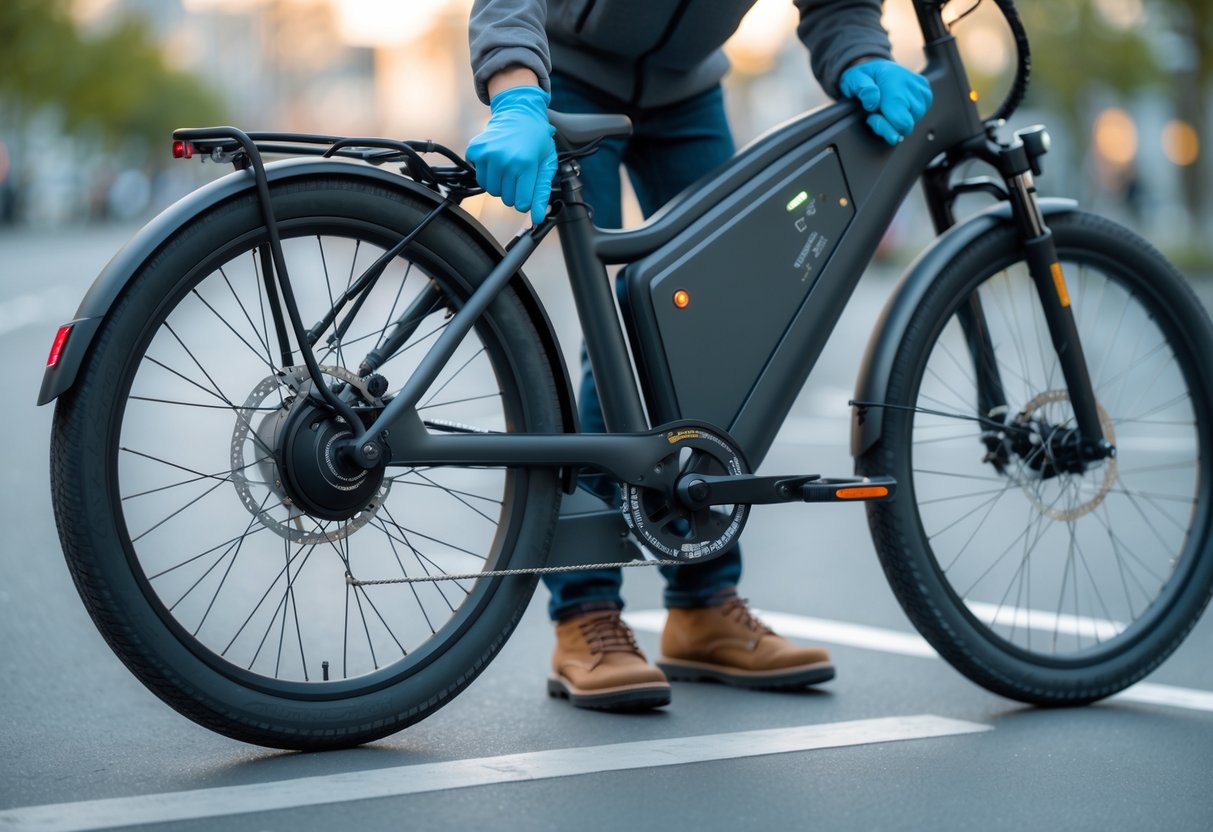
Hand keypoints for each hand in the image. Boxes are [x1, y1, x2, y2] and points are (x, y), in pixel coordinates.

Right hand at [466, 86, 558, 224]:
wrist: (518, 114)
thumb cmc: (536, 140)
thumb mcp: (547, 165)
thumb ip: (542, 193)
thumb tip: (537, 219)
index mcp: (525, 164)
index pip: (521, 203)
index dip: (526, 198)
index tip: (528, 185)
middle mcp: (505, 160)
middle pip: (506, 199)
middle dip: (513, 190)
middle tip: (519, 172)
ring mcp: (488, 155)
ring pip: (491, 190)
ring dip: (500, 184)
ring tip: (508, 166)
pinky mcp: (475, 151)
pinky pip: (480, 177)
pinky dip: (488, 173)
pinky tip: (497, 159)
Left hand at [840, 59, 932, 145]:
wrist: (878, 67)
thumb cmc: (865, 76)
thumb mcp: (853, 79)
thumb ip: (861, 89)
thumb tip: (872, 103)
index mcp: (895, 82)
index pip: (901, 122)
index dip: (884, 126)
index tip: (872, 117)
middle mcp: (913, 86)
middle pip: (908, 124)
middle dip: (890, 125)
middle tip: (878, 112)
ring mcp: (922, 90)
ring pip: (914, 121)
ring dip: (898, 120)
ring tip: (887, 107)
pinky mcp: (926, 94)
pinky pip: (919, 115)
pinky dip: (907, 115)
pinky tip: (897, 106)